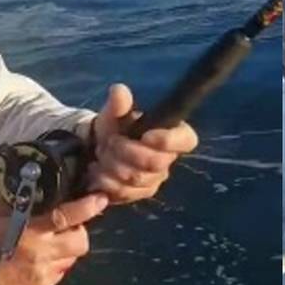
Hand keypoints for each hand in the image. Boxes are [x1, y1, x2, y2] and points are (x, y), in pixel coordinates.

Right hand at [0, 191, 108, 284]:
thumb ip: (15, 198)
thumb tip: (30, 179)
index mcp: (30, 233)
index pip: (65, 217)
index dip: (87, 207)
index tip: (100, 199)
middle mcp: (41, 255)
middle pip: (80, 241)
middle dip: (78, 232)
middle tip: (66, 227)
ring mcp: (44, 275)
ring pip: (72, 258)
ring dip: (67, 249)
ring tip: (50, 244)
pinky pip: (60, 273)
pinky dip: (56, 265)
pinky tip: (40, 261)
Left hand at [86, 83, 197, 203]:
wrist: (98, 150)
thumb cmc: (115, 128)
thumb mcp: (114, 113)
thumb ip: (118, 104)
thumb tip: (119, 91)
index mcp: (172, 134)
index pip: (186, 140)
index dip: (168, 140)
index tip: (145, 135)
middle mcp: (168, 158)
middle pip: (155, 162)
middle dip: (126, 152)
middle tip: (109, 143)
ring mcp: (155, 178)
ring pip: (136, 178)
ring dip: (112, 166)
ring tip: (101, 155)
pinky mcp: (140, 193)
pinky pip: (126, 192)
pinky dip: (106, 182)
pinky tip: (98, 172)